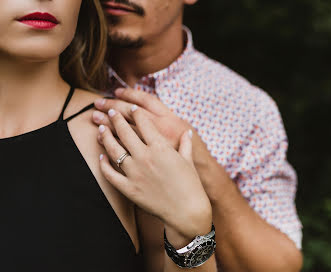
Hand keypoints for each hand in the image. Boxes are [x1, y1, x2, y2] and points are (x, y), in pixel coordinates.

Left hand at [93, 88, 229, 199]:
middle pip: (125, 131)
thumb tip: (186, 133)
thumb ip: (185, 144)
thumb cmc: (191, 185)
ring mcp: (134, 173)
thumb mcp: (188, 161)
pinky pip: (110, 173)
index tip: (132, 107)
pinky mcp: (128, 188)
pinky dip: (103, 163)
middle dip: (116, 118)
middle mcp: (145, 157)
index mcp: (161, 147)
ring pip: (113, 149)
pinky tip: (101, 155)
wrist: (187, 211)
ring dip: (105, 136)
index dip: (136, 112)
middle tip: (111, 111)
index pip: (144, 123)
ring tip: (101, 128)